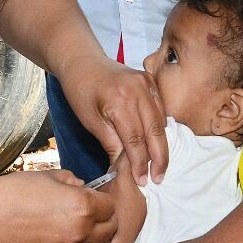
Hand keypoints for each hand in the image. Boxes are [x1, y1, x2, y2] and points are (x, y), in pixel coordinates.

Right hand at [0, 170, 116, 242]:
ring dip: (94, 240)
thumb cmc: (13, 191)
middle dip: (105, 221)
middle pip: (110, 232)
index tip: (95, 197)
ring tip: (81, 229)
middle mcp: (80, 232)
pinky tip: (62, 240)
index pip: (111, 207)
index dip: (104, 200)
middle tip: (93, 214)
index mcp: (83, 207)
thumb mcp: (47, 175)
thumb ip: (71, 180)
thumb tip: (81, 186)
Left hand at [57, 57, 166, 184]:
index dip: (140, 163)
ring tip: (159, 166)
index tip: (142, 181)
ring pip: (161, 122)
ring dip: (162, 145)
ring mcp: (147, 83)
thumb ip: (111, 144)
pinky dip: (161, 128)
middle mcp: (139, 90)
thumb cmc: (81, 91)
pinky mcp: (150, 81)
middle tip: (159, 178)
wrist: (82, 62)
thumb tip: (122, 170)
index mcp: (120, 101)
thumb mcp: (91, 121)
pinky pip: (161, 109)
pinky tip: (158, 143)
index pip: (136, 140)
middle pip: (155, 132)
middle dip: (159, 158)